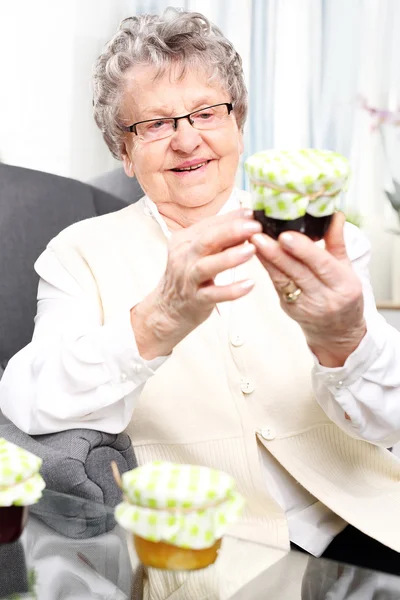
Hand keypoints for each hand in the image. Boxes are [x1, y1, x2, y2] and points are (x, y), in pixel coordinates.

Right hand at [131, 209, 260, 358]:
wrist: (168, 309)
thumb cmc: (189, 277)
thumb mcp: (199, 252)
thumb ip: (220, 238)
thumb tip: (247, 220)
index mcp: (184, 240)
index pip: (210, 224)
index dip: (232, 218)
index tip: (253, 213)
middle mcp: (183, 257)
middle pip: (206, 240)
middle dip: (231, 231)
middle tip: (255, 227)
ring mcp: (188, 279)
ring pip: (206, 265)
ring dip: (230, 257)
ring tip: (252, 250)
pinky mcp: (195, 299)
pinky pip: (213, 294)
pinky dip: (232, 290)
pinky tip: (249, 285)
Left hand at [252, 212, 366, 366]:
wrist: (337, 331)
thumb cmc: (343, 295)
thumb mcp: (346, 268)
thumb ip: (337, 242)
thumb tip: (334, 214)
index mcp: (343, 285)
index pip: (322, 265)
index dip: (303, 250)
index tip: (286, 236)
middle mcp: (324, 298)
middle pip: (298, 273)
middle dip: (277, 254)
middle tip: (259, 235)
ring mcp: (304, 305)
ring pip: (282, 280)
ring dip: (266, 259)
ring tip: (253, 240)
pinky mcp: (288, 307)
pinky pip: (276, 284)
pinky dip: (267, 267)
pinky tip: (257, 253)